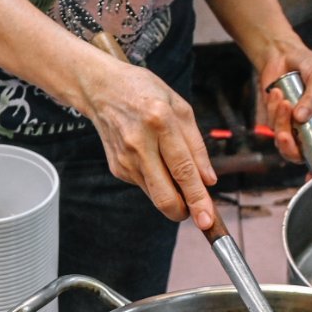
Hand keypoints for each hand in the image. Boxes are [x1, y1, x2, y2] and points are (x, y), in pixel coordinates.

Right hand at [86, 62, 218, 228]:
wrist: (102, 90)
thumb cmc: (146, 93)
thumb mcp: (180, 107)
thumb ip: (196, 145)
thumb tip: (208, 180)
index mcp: (160, 122)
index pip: (183, 170)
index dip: (197, 198)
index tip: (207, 220)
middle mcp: (139, 144)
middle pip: (165, 196)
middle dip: (184, 212)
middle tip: (198, 214)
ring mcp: (125, 160)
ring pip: (156, 195)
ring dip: (173, 196)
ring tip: (179, 176)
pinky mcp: (118, 169)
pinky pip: (146, 185)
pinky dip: (158, 182)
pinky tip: (155, 160)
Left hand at [257, 42, 311, 163]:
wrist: (282, 56)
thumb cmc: (306, 64)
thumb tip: (303, 118)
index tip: (310, 175)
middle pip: (302, 152)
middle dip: (290, 143)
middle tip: (284, 132)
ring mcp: (295, 126)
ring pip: (285, 142)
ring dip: (280, 122)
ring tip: (281, 97)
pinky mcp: (279, 123)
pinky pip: (273, 128)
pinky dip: (272, 112)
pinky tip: (276, 94)